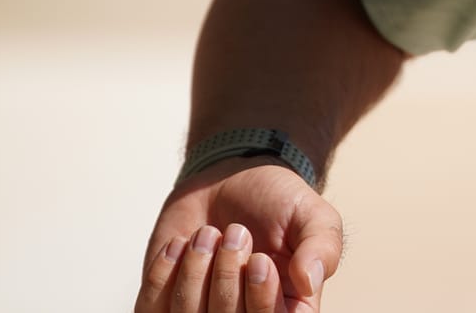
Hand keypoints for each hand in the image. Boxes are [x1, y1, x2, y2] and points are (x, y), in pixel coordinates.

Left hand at [138, 159, 341, 312]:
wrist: (232, 176)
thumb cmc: (278, 201)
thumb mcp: (313, 215)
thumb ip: (322, 247)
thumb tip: (308, 281)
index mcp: (287, 311)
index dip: (262, 301)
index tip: (260, 260)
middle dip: (227, 276)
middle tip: (235, 231)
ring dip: (195, 270)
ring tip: (208, 233)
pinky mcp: (164, 303)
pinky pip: (153, 310)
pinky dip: (163, 273)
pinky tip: (181, 242)